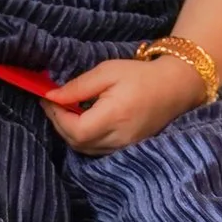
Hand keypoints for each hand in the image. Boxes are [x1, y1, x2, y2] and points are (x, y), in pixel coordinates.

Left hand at [44, 56, 207, 154]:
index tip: (47, 98)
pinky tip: (82, 120)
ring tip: (65, 110)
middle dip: (59, 123)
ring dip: (70, 132)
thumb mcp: (107, 72)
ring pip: (85, 149)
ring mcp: (125, 146)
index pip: (75, 129)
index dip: (56, 116)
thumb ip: (78, 86)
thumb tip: (51, 96)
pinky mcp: (128, 148)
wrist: (174, 88)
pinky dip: (84, 138)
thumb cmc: (140, 76)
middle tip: (52, 102)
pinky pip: (97, 149)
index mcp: (114, 117)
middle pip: (77, 142)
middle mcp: (119, 138)